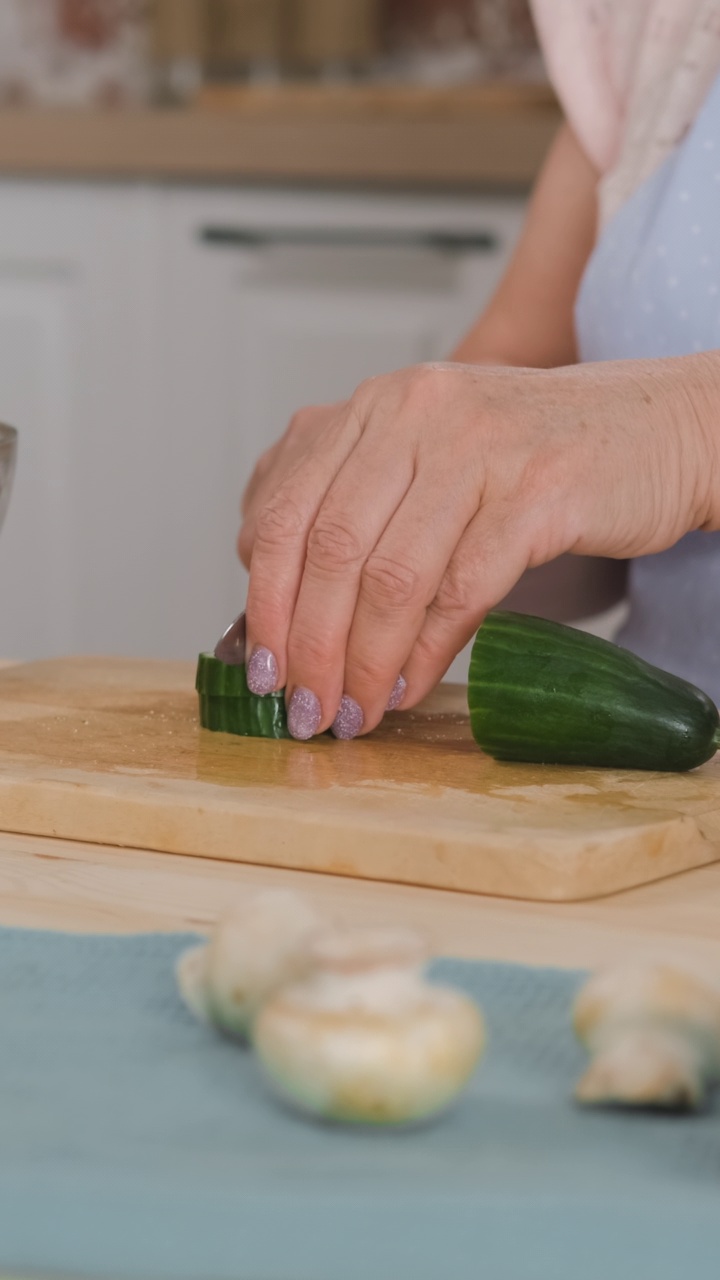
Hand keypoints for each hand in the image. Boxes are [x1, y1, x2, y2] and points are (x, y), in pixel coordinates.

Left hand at [240, 358, 715, 738]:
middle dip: (309, 645)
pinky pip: (463, 589)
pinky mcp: (540, 491)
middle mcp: (417, 412)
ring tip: (354, 711)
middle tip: (303, 706)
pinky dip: (428, 653)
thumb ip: (351, 503)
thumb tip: (277, 599)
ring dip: (363, 662)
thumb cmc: (529, 459)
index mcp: (374, 407)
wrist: (653, 430)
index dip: (265, 600)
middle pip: (331, 548)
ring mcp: (480, 448)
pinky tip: (411, 686)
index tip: (262, 666)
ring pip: (393, 576)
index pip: (286, 508)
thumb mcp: (427, 457)